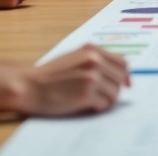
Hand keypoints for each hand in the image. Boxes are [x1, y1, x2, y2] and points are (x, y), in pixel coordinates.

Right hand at [16, 43, 130, 115]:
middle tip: (105, 96)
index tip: (127, 83)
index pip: (122, 62)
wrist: (30, 85)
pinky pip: (104, 104)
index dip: (125, 75)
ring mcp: (91, 78)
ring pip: (114, 93)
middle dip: (115, 89)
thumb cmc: (50, 74)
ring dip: (107, 100)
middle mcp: (94, 61)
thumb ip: (94, 60)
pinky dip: (98, 107)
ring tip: (94, 101)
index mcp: (92, 50)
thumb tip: (120, 72)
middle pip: (120, 79)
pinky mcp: (86, 95)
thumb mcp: (74, 57)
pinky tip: (88, 106)